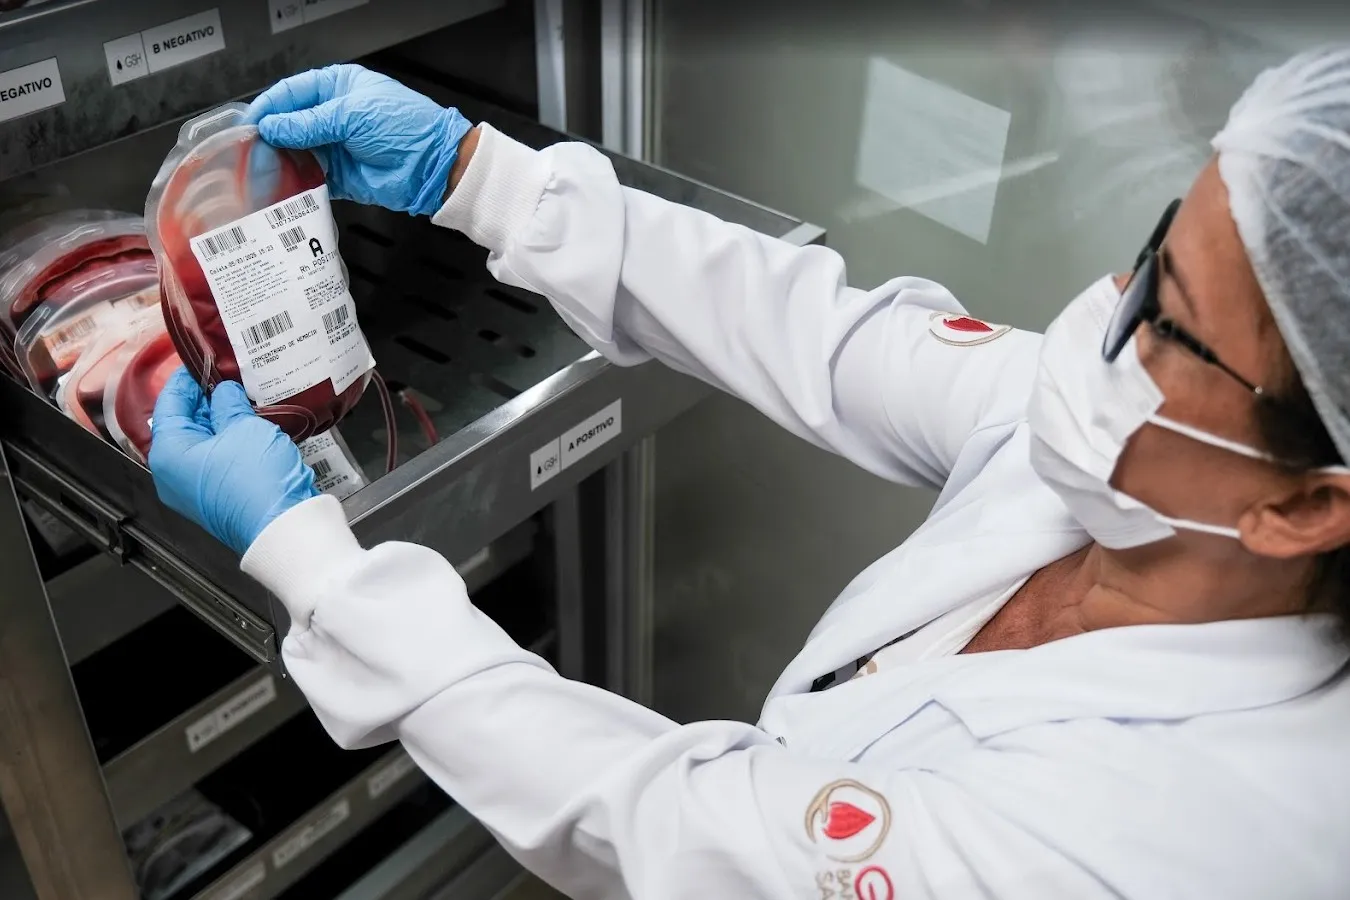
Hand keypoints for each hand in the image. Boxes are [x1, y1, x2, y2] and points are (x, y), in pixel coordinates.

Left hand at [149, 368, 319, 554]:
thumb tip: (224, 392)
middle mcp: (172, 474)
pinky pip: (215, 460)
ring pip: (202, 443)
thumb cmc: (257, 481)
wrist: (283, 528)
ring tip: (243, 399)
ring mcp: (194, 489)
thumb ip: (228, 403)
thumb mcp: (244, 427)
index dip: (187, 379)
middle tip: (228, 378)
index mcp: (168, 453)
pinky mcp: (216, 497)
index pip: (169, 403)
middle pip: (184, 424)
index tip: (202, 361)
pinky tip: (250, 426)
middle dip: (206, 400)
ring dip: (221, 421)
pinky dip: (229, 441)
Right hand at [246, 64, 473, 216]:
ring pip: (297, 152)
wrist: (432, 164)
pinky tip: (282, 186)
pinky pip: (312, 179)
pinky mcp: (341, 176)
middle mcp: (334, 116)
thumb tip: (272, 127)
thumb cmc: (404, 127)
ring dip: (279, 161)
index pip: (292, 92)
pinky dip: (296, 183)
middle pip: (290, 124)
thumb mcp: (350, 115)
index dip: (269, 106)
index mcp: (338, 88)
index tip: (250, 122)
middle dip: (270, 136)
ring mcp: (337, 146)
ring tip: (260, 169)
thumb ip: (308, 123)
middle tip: (249, 149)